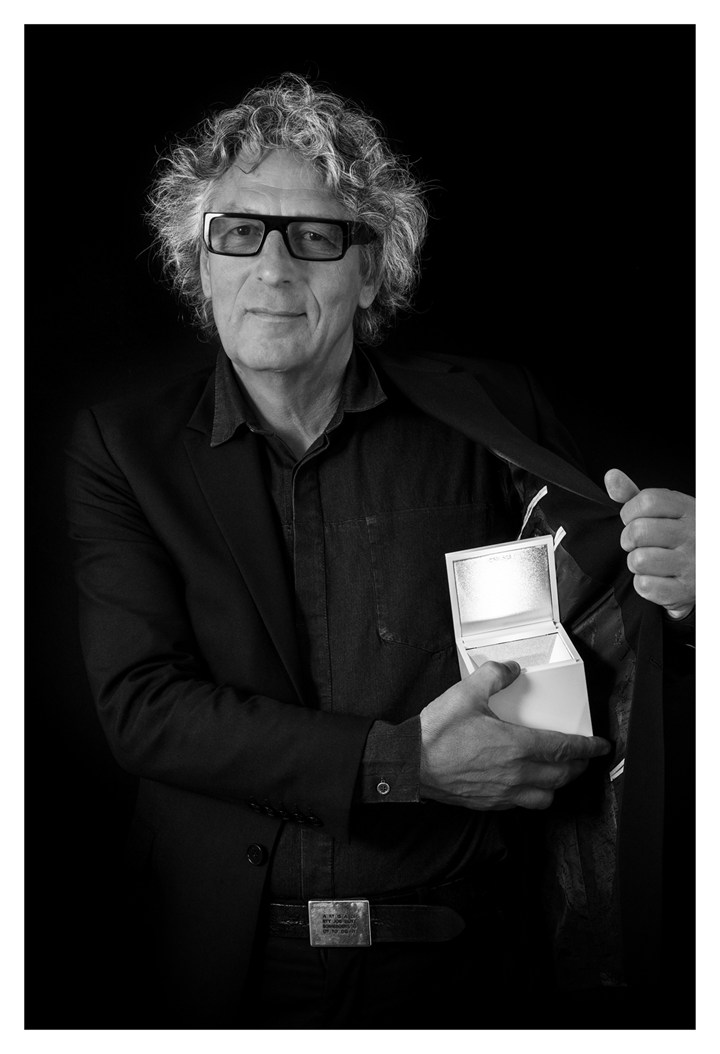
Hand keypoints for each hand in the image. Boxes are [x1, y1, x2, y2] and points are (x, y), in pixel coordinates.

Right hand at [419, 661, 609, 810]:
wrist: (410, 764)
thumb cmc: (437, 733)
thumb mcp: (466, 693)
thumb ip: (493, 676)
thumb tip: (511, 669)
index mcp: (517, 746)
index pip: (565, 749)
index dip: (588, 747)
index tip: (600, 746)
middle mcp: (516, 773)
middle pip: (562, 775)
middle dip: (579, 766)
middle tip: (583, 757)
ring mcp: (503, 792)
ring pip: (546, 796)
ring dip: (558, 784)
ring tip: (558, 773)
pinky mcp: (489, 803)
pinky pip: (523, 805)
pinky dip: (533, 795)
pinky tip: (526, 784)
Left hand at [604, 468, 694, 618]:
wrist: (706, 569)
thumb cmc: (681, 537)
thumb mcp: (665, 511)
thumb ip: (635, 495)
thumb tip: (611, 476)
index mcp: (689, 510)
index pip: (647, 501)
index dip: (630, 512)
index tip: (633, 520)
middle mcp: (694, 534)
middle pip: (638, 532)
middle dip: (629, 539)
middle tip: (639, 544)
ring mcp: (691, 563)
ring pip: (638, 560)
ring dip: (636, 563)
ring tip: (650, 561)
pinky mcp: (686, 590)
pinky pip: (646, 586)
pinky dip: (643, 584)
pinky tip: (656, 578)